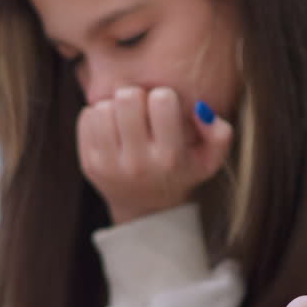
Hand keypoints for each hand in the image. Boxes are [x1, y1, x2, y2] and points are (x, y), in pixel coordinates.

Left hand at [76, 86, 232, 223]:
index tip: (164, 108)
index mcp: (170, 158)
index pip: (162, 100)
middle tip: (142, 108)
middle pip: (127, 98)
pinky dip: (98, 116)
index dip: (164, 96)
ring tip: (127, 119)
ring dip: (115, 107)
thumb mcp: (210, 159)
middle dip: (136, 96)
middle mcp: (138, 164)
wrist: (147, 210)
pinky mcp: (89, 164)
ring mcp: (109, 166)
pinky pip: (86, 117)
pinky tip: (112, 128)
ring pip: (103, 107)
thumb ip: (220, 133)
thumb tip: (199, 109)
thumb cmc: (182, 172)